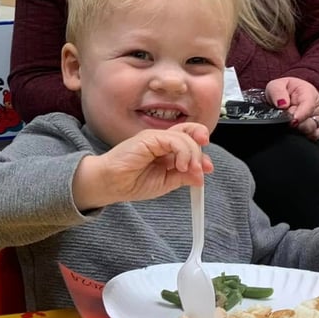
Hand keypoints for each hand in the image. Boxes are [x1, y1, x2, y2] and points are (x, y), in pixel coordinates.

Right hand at [72, 124, 212, 210]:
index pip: (190, 142)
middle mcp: (162, 140)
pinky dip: (182, 152)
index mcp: (166, 149)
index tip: (207, 168)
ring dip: (192, 155)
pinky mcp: (149, 138)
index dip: (201, 152)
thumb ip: (183, 177)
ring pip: (185, 137)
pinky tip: (179, 165)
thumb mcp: (165, 183)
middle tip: (200, 168)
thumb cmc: (131, 182)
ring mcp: (155, 137)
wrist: (111, 184)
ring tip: (186, 170)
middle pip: (191, 134)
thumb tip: (201, 176)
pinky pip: (174, 139)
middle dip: (200, 151)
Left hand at [266, 76, 318, 139]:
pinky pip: (309, 139)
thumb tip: (281, 104)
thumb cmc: (284, 91)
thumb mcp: (277, 85)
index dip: (300, 115)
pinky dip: (300, 138)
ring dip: (296, 131)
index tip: (292, 121)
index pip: (309, 107)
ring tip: (287, 123)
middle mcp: (315, 110)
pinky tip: (291, 131)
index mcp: (309, 94)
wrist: (286, 97)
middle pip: (310, 124)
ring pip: (310, 134)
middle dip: (295, 124)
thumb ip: (277, 92)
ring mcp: (315, 122)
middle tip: (285, 119)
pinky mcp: (312, 132)